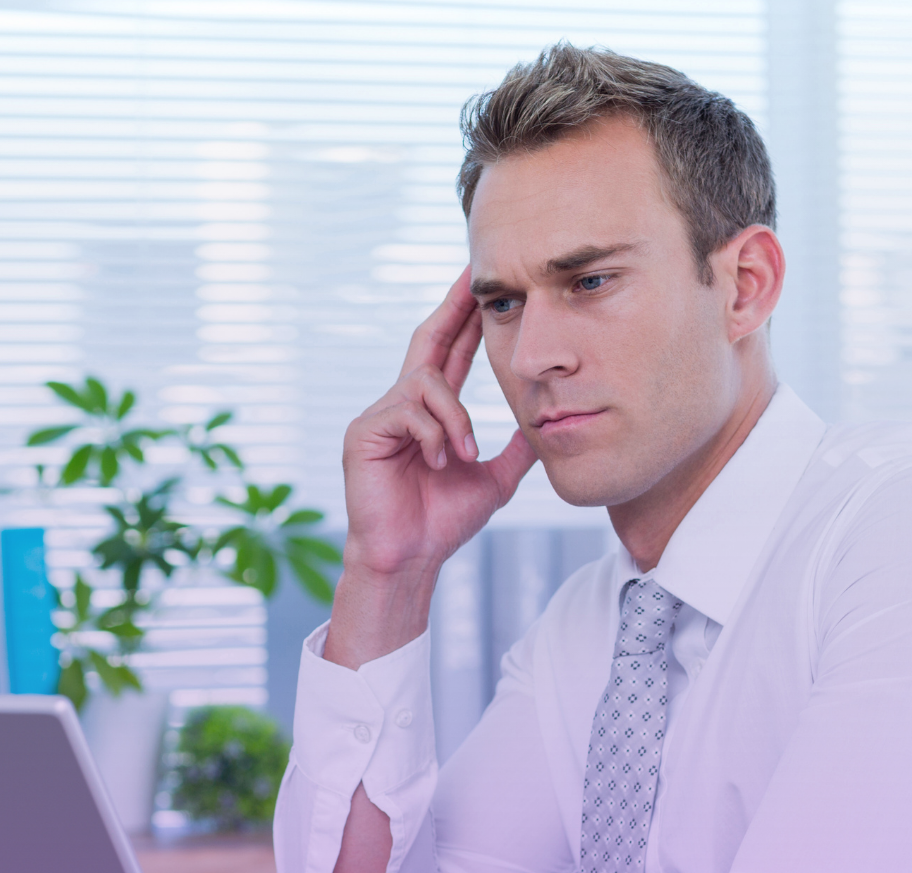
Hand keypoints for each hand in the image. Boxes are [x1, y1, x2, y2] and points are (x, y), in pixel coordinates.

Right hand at [326, 268, 538, 667]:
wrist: (411, 559)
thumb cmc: (443, 523)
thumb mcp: (495, 478)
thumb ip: (517, 448)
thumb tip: (547, 424)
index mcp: (430, 412)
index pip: (451, 352)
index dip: (467, 319)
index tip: (484, 287)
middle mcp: (401, 405)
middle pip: (428, 340)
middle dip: (453, 307)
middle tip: (474, 274)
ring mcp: (379, 416)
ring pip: (426, 383)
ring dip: (455, 418)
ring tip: (464, 455)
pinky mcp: (363, 432)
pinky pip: (408, 410)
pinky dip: (435, 434)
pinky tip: (441, 462)